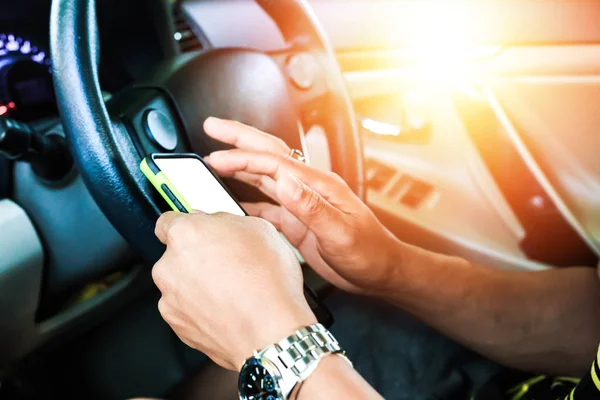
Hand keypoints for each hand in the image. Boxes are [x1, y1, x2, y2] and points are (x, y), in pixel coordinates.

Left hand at [152, 211, 316, 370]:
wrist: (271, 331)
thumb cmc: (268, 282)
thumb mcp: (259, 228)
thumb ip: (225, 220)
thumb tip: (215, 222)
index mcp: (185, 233)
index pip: (166, 222)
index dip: (186, 227)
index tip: (197, 233)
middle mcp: (169, 265)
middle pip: (176, 255)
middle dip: (197, 257)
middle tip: (228, 263)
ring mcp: (170, 298)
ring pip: (180, 284)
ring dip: (199, 284)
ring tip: (232, 290)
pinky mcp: (177, 325)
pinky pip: (186, 310)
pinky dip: (201, 309)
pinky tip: (228, 308)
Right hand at [203, 117, 400, 293]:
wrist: (381, 272)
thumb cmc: (369, 252)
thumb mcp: (340, 232)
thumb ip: (310, 207)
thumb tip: (284, 181)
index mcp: (318, 185)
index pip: (274, 163)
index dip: (243, 158)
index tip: (217, 158)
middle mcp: (307, 189)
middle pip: (268, 155)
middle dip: (239, 139)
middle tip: (213, 127)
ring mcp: (301, 205)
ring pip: (264, 177)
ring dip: (239, 166)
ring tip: (215, 159)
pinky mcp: (297, 223)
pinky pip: (267, 207)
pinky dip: (247, 201)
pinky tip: (232, 203)